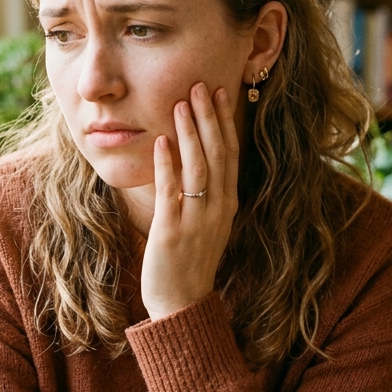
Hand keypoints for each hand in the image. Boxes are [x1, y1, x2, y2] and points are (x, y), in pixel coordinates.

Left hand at [139, 82, 238, 319]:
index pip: (229, 154)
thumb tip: (193, 159)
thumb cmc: (189, 263)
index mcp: (227, 204)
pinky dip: (168, 164)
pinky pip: (172, 192)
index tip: (219, 93)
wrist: (182, 306)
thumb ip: (204, 194)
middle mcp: (218, 209)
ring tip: (182, 103)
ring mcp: (197, 221)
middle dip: (209, 118)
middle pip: (217, 154)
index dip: (224, 122)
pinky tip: (162, 141)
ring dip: (190, 133)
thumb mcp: (206, 224)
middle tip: (201, 85)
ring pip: (198, 168)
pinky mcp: (172, 232)